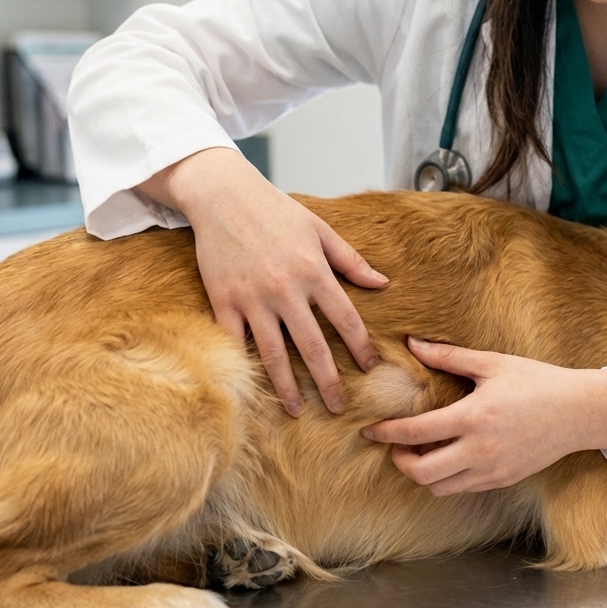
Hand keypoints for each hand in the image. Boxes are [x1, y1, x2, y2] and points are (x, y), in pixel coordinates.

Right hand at [138, 147, 386, 415]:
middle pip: (313, 346)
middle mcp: (286, 289)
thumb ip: (351, 260)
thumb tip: (382, 283)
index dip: (360, 347)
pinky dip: (246, 367)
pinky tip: (255, 388)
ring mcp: (253, 298)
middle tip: (339, 407)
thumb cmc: (276, 211)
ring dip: (287, 387)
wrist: (224, 197)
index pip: (346, 319)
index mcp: (314, 271)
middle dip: (328, 381)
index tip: (370, 368)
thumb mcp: (320, 229)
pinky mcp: (223, 302)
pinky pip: (237, 343)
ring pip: (274, 354)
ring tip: (297, 411)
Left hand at [361, 337, 606, 494]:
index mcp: (474, 417)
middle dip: (399, 460)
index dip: (387, 433)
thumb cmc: (536, 381)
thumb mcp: (492, 363)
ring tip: (420, 449)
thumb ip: (449, 357)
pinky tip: (447, 456)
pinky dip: (446, 478)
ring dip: (422, 472)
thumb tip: (413, 344)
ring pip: (439, 487)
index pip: (416, 432)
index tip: (370, 429)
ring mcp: (492, 471)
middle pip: (421, 472)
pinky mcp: (503, 481)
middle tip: (394, 443)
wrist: (578, 412)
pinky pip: (462, 489)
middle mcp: (480, 451)